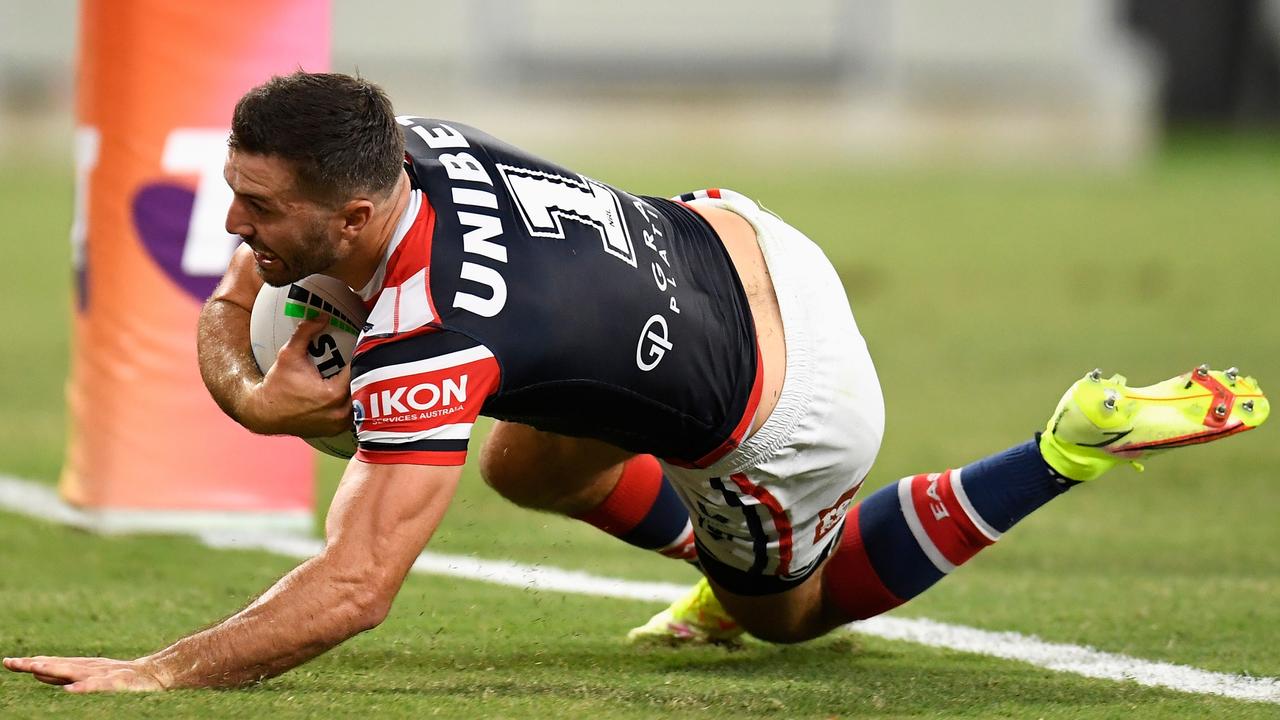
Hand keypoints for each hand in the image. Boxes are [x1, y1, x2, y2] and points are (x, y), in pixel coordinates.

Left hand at [3, 655, 169, 692]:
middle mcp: (88, 668)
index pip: (52, 663)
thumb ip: (63, 674)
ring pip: (74, 672)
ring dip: (54, 670)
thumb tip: (35, 672)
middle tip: (11, 662)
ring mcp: (102, 675)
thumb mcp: (89, 674)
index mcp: (80, 666)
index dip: (31, 663)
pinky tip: (70, 691)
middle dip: (34, 665)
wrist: (156, 673)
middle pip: (57, 665)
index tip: (10, 662)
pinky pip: (97, 687)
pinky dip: (84, 688)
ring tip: (34, 669)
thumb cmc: (121, 677)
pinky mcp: (116, 684)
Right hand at [244, 315, 353, 436]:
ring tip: (358, 373)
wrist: (264, 413)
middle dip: (362, 372)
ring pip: (360, 402)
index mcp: (333, 394)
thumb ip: (306, 332)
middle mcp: (340, 412)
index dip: (361, 358)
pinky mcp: (335, 430)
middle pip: (363, 387)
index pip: (358, 371)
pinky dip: (352, 402)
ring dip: (360, 388)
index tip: (361, 347)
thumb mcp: (288, 354)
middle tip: (362, 358)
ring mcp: (339, 424)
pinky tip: (349, 389)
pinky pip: (353, 413)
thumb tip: (323, 317)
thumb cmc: (276, 385)